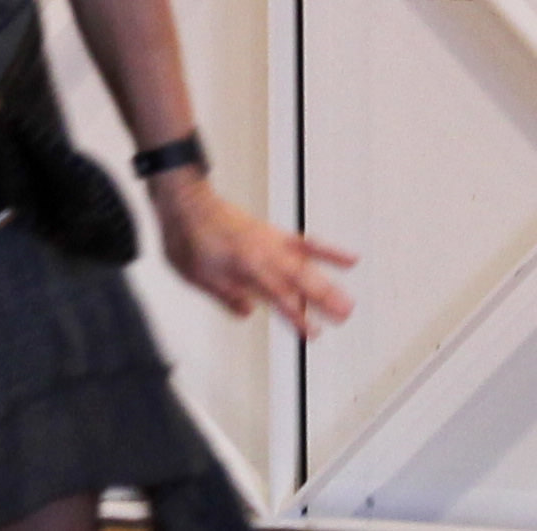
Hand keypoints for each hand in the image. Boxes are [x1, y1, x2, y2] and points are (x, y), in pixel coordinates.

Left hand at [153, 171, 356, 339]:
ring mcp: (272, 241)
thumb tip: (249, 311)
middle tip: (345, 314)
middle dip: (324, 297)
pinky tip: (346, 259)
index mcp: (246, 265)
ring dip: (329, 281)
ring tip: (348, 298)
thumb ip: (226, 295)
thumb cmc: (188, 239)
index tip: (314, 333)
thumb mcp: (197, 276)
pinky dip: (326, 251)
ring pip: (307, 264)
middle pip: (300, 278)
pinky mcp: (273, 233)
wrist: (188, 203)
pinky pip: (305, 243)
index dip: (297, 316)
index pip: (278, 296)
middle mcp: (265, 252)